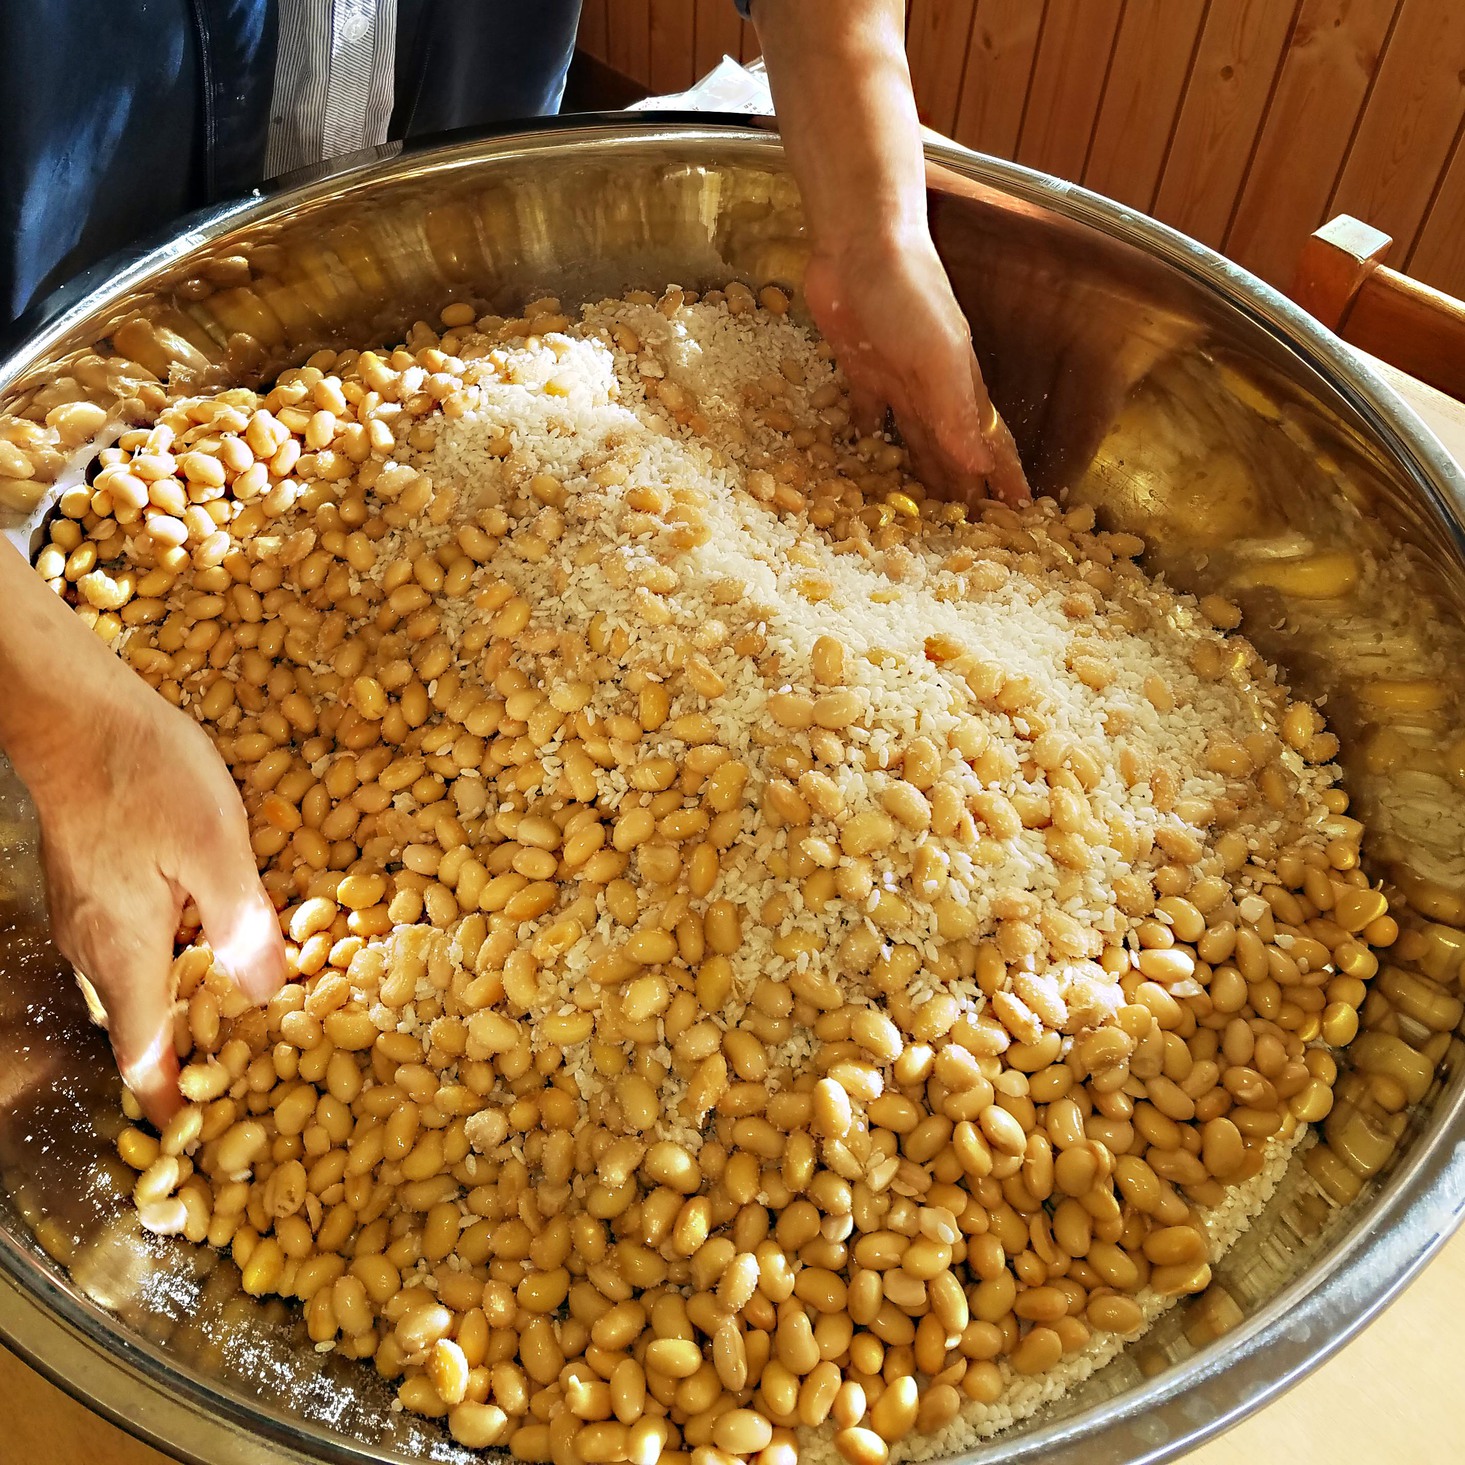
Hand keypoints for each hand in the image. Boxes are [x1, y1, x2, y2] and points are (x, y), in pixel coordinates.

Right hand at [26, 665, 285, 1125]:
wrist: (74, 713)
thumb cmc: (145, 774)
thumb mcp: (214, 847)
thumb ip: (243, 926)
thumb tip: (266, 995)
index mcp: (126, 951)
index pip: (143, 1057)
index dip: (173, 1104)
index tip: (200, 1142)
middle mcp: (95, 948)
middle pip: (137, 1030)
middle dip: (181, 1064)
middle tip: (237, 1090)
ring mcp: (86, 917)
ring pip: (132, 989)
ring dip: (174, 1017)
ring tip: (229, 1033)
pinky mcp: (91, 887)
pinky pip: (127, 950)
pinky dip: (165, 970)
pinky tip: (204, 953)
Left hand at [804, 224, 1029, 506]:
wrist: (859, 242)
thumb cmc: (908, 292)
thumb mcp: (938, 355)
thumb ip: (957, 410)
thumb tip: (980, 466)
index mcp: (962, 388)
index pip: (992, 444)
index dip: (1006, 481)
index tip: (1022, 519)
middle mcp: (935, 390)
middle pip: (954, 450)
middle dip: (966, 489)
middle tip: (967, 533)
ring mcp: (898, 379)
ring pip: (917, 439)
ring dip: (924, 472)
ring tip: (925, 508)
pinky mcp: (861, 368)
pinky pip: (868, 414)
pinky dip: (870, 438)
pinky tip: (868, 456)